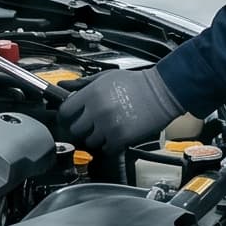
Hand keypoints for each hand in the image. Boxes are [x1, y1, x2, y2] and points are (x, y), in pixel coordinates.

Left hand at [61, 66, 182, 151]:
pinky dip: (109, 145)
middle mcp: (97, 110)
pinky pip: (105, 149)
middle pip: (75, 129)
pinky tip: (115, 135)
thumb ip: (82, 83)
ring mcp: (108, 126)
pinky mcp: (121, 138)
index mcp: (92, 93)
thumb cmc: (136, 83)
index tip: (70, 118)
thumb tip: (63, 85)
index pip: (65, 111)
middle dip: (81, 128)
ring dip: (95, 138)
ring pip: (89, 141)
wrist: (161, 91)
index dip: (66, 116)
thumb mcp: (106, 77)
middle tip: (90, 125)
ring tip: (106, 129)